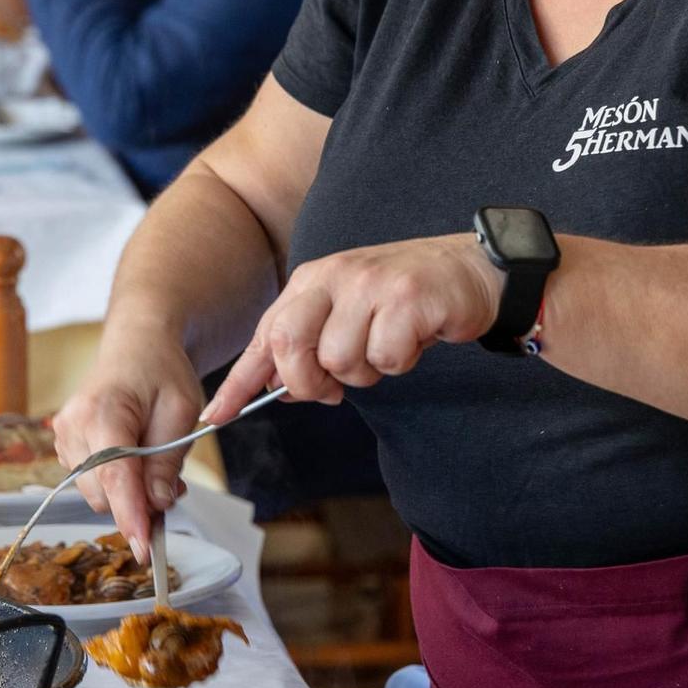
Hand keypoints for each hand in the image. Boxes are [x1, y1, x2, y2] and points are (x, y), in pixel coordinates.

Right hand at [50, 329, 205, 562]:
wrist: (136, 348)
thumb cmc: (161, 372)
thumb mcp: (181, 410)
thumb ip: (167, 459)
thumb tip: (157, 504)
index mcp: (102, 410)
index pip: (115, 475)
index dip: (130, 515)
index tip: (144, 547)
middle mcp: (72, 426)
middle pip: (104, 493)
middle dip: (139, 502)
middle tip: (172, 484)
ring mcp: (63, 437)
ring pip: (97, 494)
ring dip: (129, 494)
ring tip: (155, 465)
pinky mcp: (65, 448)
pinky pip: (92, 484)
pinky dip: (116, 484)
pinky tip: (134, 462)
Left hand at [199, 232, 506, 424]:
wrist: (472, 271)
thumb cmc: (404, 300)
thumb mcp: (347, 313)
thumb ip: (311, 344)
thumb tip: (276, 388)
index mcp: (312, 280)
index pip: (266, 335)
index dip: (239, 380)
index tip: (215, 416)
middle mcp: (335, 277)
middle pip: (291, 345)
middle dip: (308, 382)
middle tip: (335, 388)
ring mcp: (371, 286)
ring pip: (341, 359)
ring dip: (367, 371)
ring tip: (388, 344)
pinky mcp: (408, 299)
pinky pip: (387, 358)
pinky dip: (401, 361)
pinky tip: (415, 338)